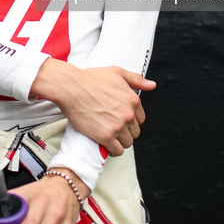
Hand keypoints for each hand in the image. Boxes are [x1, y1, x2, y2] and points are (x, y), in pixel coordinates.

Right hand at [30, 60, 154, 156]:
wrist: (71, 87)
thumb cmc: (91, 79)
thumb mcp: (117, 72)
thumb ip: (136, 79)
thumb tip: (152, 85)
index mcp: (133, 100)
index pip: (140, 119)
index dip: (130, 120)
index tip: (120, 119)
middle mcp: (128, 114)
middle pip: (134, 132)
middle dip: (125, 131)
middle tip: (113, 127)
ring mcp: (118, 127)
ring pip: (127, 143)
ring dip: (119, 141)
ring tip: (110, 136)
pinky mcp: (106, 137)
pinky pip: (117, 151)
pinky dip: (113, 150)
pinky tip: (106, 144)